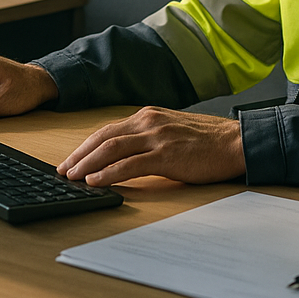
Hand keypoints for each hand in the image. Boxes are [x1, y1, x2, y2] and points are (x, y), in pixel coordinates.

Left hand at [57, 107, 243, 185]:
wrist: (235, 142)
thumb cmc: (208, 140)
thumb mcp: (173, 130)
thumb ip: (150, 137)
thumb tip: (126, 154)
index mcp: (149, 115)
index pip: (109, 129)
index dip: (86, 145)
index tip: (72, 159)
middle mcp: (149, 121)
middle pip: (104, 137)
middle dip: (79, 154)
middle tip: (63, 170)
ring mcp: (157, 137)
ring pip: (111, 149)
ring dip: (87, 164)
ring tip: (72, 177)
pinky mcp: (166, 156)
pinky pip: (129, 165)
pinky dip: (108, 173)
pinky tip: (96, 181)